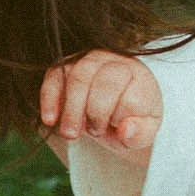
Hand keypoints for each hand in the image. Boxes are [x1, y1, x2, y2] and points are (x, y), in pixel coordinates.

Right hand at [40, 50, 161, 153]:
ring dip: (71, 108)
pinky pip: (56, 74)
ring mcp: (91, 60)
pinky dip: (50, 97)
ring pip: (76, 75)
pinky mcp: (69, 65)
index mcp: (139, 78)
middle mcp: (115, 62)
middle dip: (92, 111)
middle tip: (91, 135)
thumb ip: (140, 134)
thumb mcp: (144, 132)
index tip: (115, 130)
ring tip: (70, 133)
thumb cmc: (131, 120)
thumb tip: (125, 130)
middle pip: (99, 79)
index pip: (127, 92)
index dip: (116, 114)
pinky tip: (50, 119)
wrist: (118, 109)